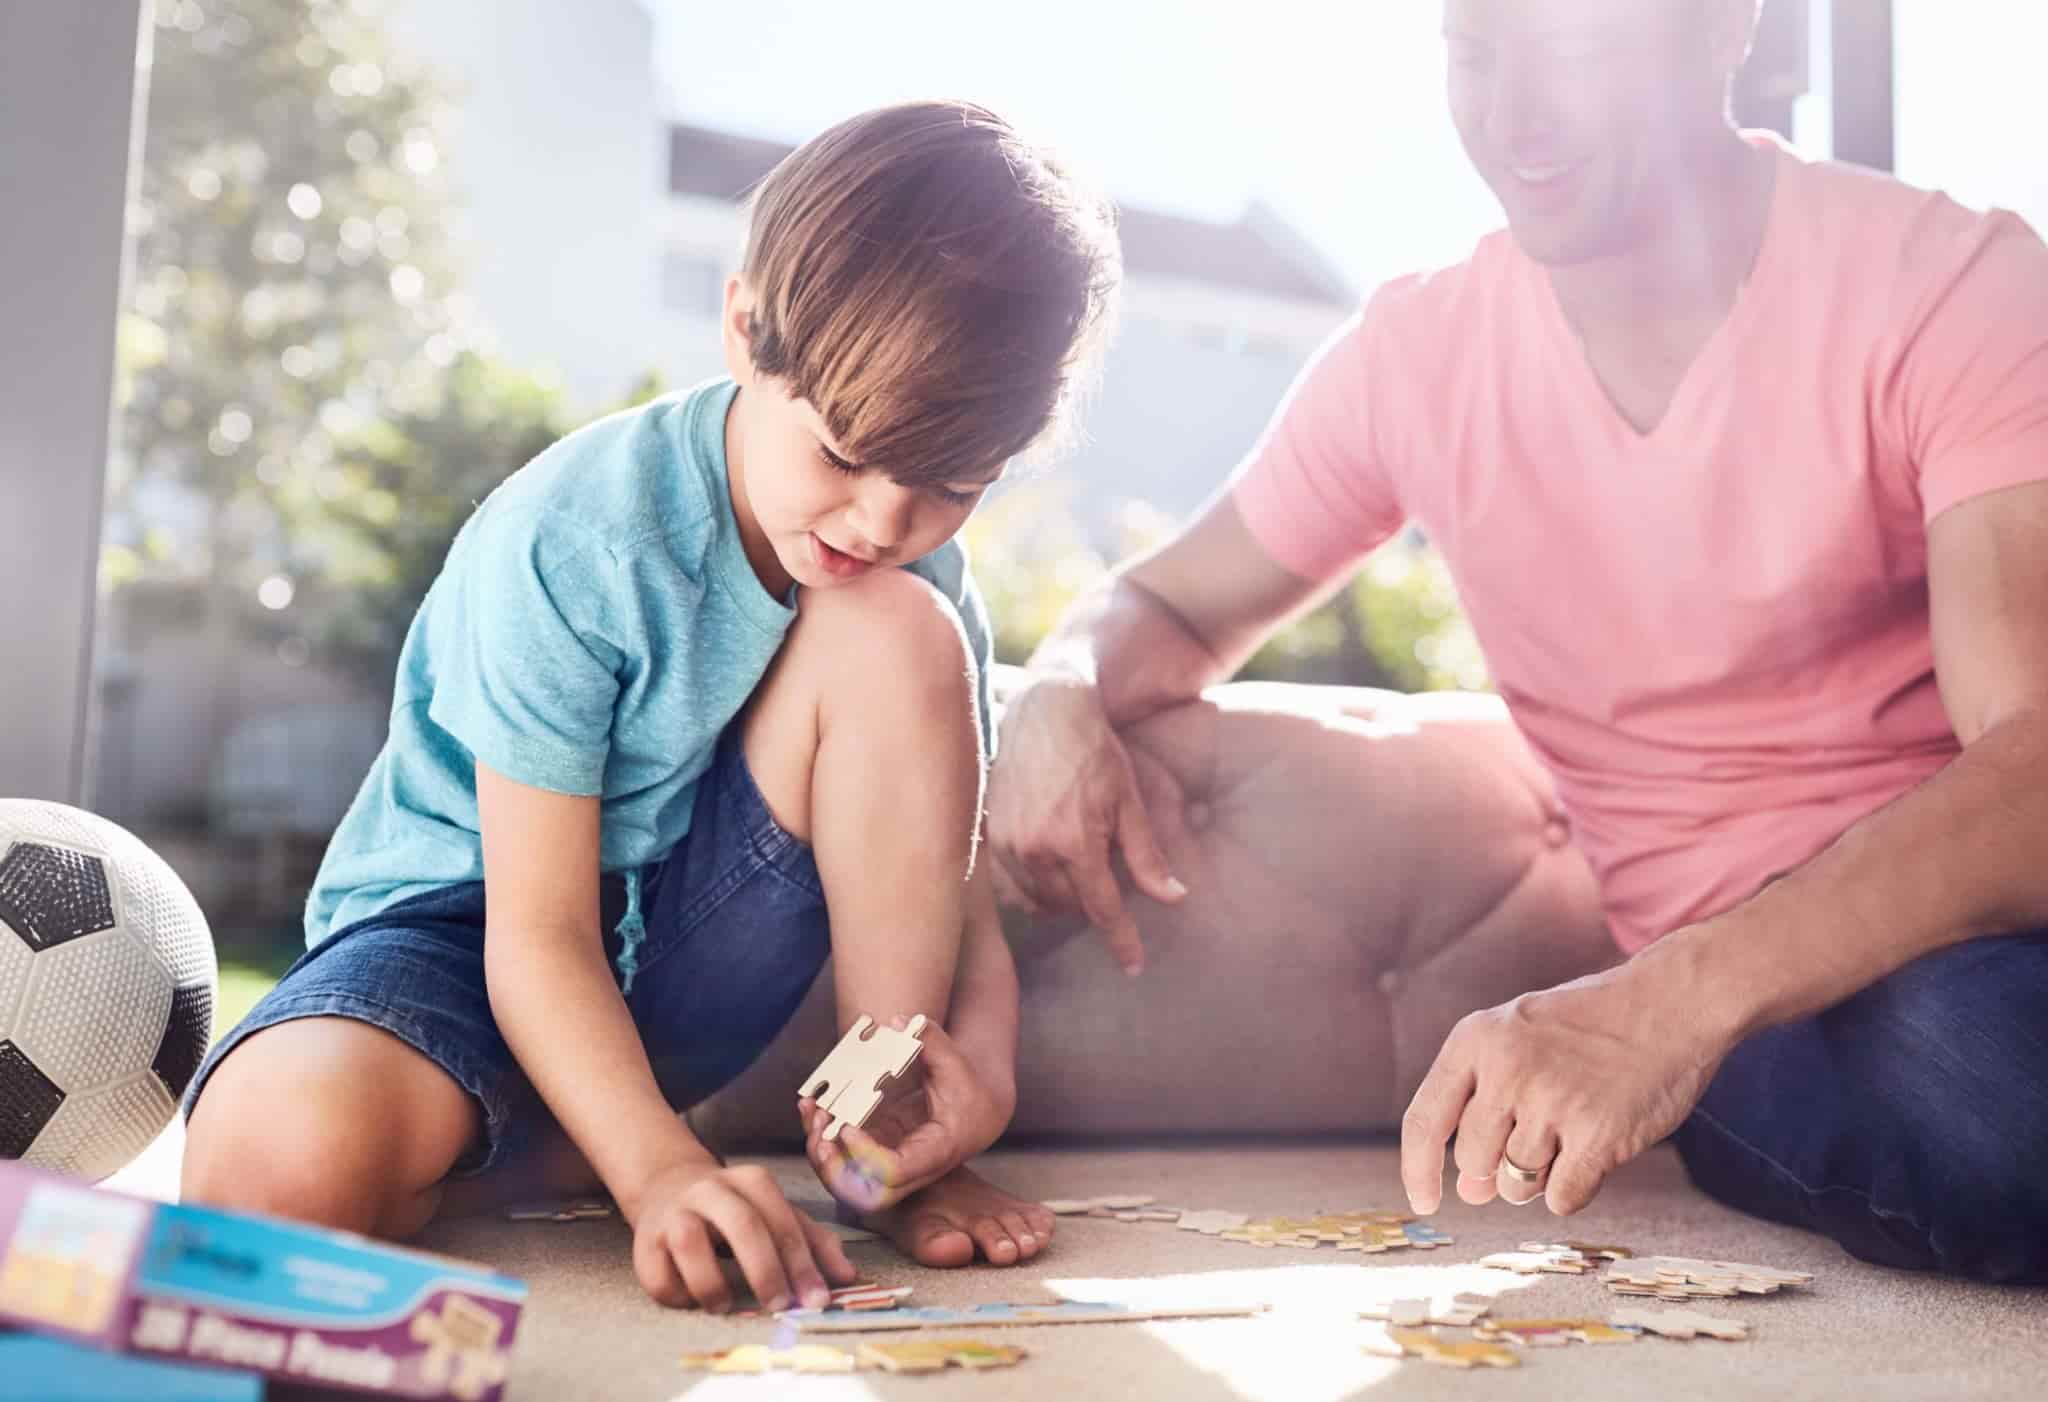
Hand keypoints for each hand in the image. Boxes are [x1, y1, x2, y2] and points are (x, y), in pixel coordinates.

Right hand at [625, 1158, 857, 1312]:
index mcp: (751, 1181)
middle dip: (765, 1269)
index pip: (782, 1219)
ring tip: (725, 1306)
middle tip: (780, 1305)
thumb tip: (848, 1276)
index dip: (802, 1262)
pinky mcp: (644, 1240)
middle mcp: (711, 1190)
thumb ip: (813, 1240)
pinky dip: (676, 1294)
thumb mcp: (776, 1212)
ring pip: (690, 1242)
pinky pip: (657, 1273)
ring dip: (712, 1282)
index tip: (817, 1299)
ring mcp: (674, 1212)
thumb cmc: (735, 1208)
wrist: (668, 1185)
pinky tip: (692, 1300)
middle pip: (742, 1224)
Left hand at [799, 1017, 1014, 1213]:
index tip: (847, 1126)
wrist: (976, 1113)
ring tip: (812, 1112)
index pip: (894, 1172)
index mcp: (934, 1153)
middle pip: (864, 1191)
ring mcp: (889, 1162)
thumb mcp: (957, 1065)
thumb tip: (899, 1021)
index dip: (865, 1155)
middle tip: (819, 1130)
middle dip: (833, 1167)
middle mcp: (910, 1169)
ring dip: (821, 1153)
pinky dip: (822, 1137)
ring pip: (847, 1179)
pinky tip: (812, 1107)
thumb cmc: (968, 1091)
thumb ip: (932, 1042)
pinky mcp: (876, 1150)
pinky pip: (843, 1157)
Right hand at [987, 676, 1185, 973]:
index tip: (1134, 965)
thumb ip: (1147, 856)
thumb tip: (1173, 899)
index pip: (1102, 910)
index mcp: (1074, 842)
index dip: (1121, 940)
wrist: (1044, 710)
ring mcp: (1005, 843)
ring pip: (1037, 901)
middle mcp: (1034, 849)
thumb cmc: (1093, 751)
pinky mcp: (988, 834)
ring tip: (1079, 871)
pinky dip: (1030, 890)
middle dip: (1093, 904)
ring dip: (1062, 898)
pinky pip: (1009, 887)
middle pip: (1069, 908)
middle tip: (1108, 879)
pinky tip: (1047, 871)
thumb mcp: (1130, 801)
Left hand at [1399, 952, 1737, 1215]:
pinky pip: (1561, 1199)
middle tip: (1541, 1131)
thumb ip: (1482, 1103)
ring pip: (1516, 1186)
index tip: (1424, 1203)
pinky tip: (1596, 1146)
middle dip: (1497, 1167)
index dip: (1416, 1170)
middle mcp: (1506, 1070)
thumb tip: (1468, 1191)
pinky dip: (1576, 1187)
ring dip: (1541, 1176)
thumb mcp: (1519, 1037)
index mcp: (1475, 1039)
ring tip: (1573, 1126)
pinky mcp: (1597, 1136)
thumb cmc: (1591, 1024)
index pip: (1424, 1121)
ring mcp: (1551, 1103)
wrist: (1672, 1002)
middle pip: (1473, 1162)